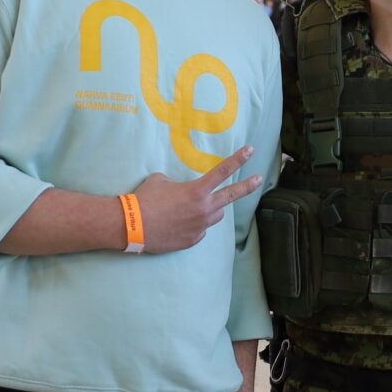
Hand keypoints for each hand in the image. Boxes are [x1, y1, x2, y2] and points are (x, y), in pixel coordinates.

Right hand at [129, 147, 262, 252]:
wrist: (132, 225)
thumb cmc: (145, 199)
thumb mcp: (161, 180)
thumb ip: (177, 183)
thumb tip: (180, 190)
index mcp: (197, 190)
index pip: (223, 171)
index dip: (238, 160)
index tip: (251, 151)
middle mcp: (204, 209)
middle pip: (231, 196)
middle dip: (247, 186)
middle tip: (259, 180)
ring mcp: (200, 227)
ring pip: (216, 215)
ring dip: (211, 209)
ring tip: (194, 208)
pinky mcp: (192, 240)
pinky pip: (201, 230)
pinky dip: (195, 225)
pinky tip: (179, 223)